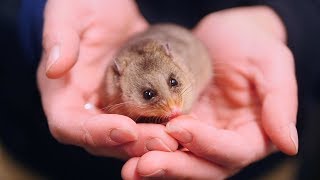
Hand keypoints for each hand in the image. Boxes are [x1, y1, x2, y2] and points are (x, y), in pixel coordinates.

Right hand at [37, 0, 177, 158]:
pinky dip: (160, 126)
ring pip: (126, 136)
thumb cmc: (83, 5)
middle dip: (132, 143)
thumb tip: (54, 68)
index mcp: (61, 92)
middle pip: (103, 139)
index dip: (95, 133)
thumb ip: (60, 39)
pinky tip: (181, 123)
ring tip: (176, 138)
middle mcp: (85, 106)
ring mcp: (109, 105)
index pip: (69, 125)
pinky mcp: (131, 101)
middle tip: (163, 141)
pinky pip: (144, 120)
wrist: (109, 4)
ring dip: (150, 140)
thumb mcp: (69, 13)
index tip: (126, 129)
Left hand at [122, 6, 297, 178]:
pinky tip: (124, 149)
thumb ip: (281, 102)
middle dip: (174, 167)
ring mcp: (199, 135)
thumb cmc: (252, 44)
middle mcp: (223, 141)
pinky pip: (162, 142)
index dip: (208, 144)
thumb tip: (290, 143)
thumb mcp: (272, 64)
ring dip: (155, 166)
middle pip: (202, 166)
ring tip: (129, 169)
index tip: (180, 128)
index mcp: (252, 133)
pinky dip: (144, 148)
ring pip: (179, 160)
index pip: (233, 151)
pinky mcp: (176, 124)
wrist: (225, 33)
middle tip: (143, 166)